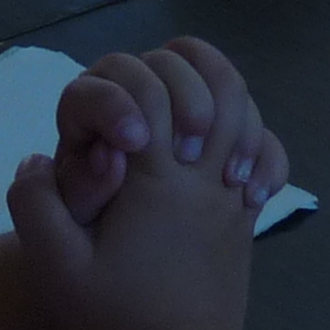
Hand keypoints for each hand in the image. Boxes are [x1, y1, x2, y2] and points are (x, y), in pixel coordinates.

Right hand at [10, 39, 282, 329]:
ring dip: (219, 90)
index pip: (151, 91)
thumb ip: (35, 207)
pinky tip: (227, 152)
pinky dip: (256, 136)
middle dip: (178, 72)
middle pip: (215, 82)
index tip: (117, 136)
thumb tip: (37, 158)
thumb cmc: (114, 321)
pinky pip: (268, 152)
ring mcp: (232, 193)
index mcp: (158, 180)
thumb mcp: (55, 271)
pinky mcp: (246, 215)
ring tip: (185, 104)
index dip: (126, 91)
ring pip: (247, 109)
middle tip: (152, 104)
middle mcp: (205, 175)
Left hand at [44, 37, 290, 231]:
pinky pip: (255, 131)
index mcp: (93, 107)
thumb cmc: (85, 241)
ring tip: (231, 180)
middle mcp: (140, 97)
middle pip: (170, 63)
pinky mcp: (222, 142)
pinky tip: (255, 198)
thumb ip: (79, 190)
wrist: (119, 266)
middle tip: (189, 156)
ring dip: (237, 124)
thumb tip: (110, 158)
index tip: (138, 143)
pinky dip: (264, 155)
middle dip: (187, 100)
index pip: (107, 77)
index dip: (119, 101)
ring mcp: (186, 114)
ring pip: (222, 83)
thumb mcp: (66, 233)